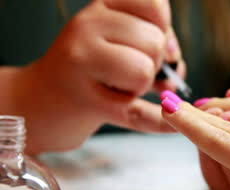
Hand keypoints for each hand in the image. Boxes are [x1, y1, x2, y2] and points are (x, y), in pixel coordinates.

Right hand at [13, 0, 183, 152]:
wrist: (37, 103)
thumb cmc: (88, 69)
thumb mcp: (115, 39)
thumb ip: (153, 40)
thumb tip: (175, 60)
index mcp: (101, 8)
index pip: (156, 7)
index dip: (164, 30)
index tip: (149, 44)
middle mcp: (87, 27)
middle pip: (155, 42)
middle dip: (154, 63)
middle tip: (129, 72)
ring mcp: (81, 63)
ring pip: (145, 70)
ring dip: (143, 86)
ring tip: (121, 88)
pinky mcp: (86, 102)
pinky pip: (140, 113)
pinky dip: (160, 121)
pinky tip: (168, 121)